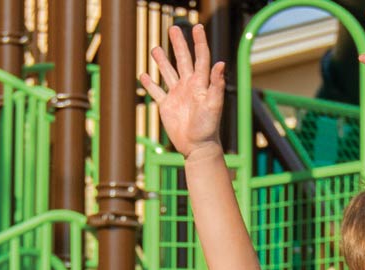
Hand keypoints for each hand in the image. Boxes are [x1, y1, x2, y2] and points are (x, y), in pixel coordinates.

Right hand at [139, 24, 225, 157]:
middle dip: (178, 44)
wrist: (197, 146)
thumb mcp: (214, 105)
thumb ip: (217, 84)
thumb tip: (220, 63)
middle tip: (174, 28)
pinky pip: (157, 92)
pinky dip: (150, 84)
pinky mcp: (167, 106)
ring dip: (162, 61)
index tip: (197, 27)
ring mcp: (177, 95)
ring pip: (168, 73)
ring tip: (155, 48)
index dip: (199, 42)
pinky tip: (144, 75)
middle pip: (183, 60)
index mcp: (200, 83)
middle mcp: (189, 86)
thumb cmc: (209, 127)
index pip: (200, 57)